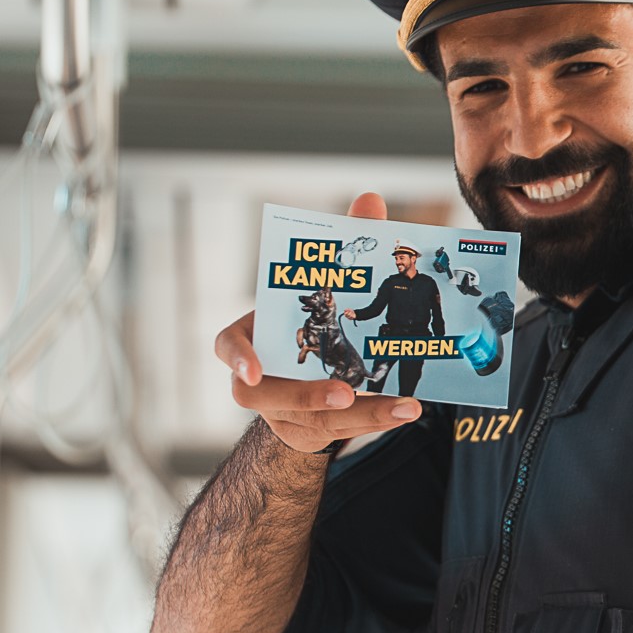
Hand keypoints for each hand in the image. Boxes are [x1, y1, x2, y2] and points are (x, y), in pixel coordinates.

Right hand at [218, 192, 421, 452]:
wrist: (307, 371)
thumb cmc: (308, 318)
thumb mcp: (324, 280)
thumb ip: (342, 244)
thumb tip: (370, 200)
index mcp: (250, 338)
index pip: (228, 347)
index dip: (238, 359)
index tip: (255, 370)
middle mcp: (259, 379)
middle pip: (270, 395)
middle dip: (308, 394)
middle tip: (344, 392)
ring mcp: (282, 410)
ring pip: (315, 419)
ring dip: (360, 414)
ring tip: (401, 406)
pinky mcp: (310, 430)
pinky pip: (340, 431)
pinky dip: (374, 420)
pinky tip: (404, 410)